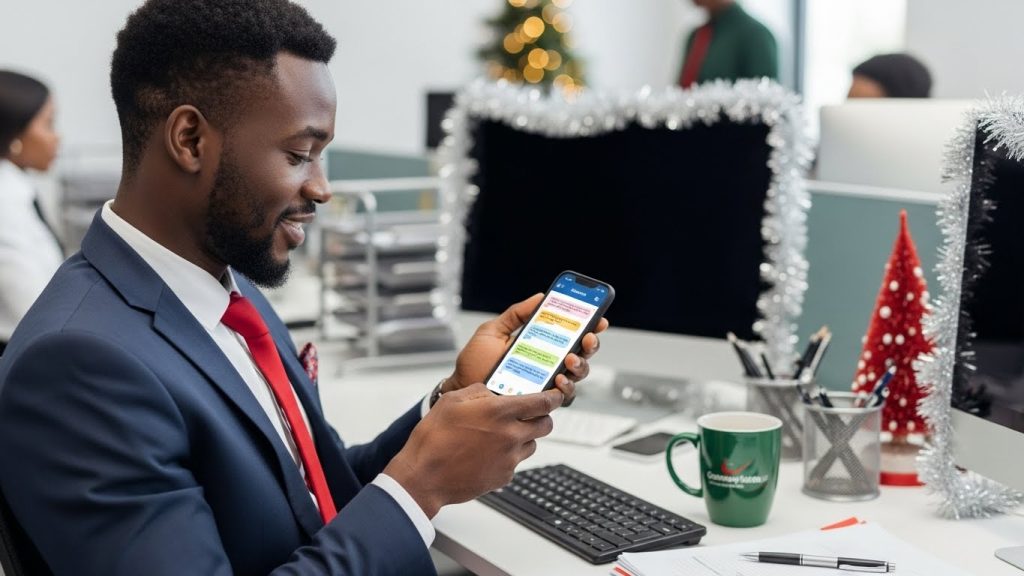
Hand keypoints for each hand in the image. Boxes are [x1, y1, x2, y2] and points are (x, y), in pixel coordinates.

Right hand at [383, 383, 562, 516]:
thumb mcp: (452, 401)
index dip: (553, 397)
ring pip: (532, 444)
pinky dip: (507, 456)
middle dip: (541, 417)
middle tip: (529, 415)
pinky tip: (486, 454)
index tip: (555, 395)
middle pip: (545, 425)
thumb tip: (492, 392)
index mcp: (499, 412)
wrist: (423, 477)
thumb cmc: (433, 438)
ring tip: (498, 436)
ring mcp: (509, 459)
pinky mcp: (504, 477)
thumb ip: (479, 392)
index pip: (542, 403)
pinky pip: (515, 462)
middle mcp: (510, 435)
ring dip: (523, 437)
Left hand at [444, 294, 608, 405]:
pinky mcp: (539, 401)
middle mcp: (547, 364)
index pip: (570, 334)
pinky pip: (561, 396)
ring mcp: (545, 383)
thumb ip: (516, 314)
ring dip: (580, 364)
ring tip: (571, 358)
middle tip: (588, 336)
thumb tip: (539, 297)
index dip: (588, 325)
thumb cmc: (475, 363)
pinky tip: (559, 379)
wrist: (461, 388)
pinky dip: (565, 387)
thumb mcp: (494, 331)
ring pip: (577, 374)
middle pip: (581, 353)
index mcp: (540, 345)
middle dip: (590, 343)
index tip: (597, 316)